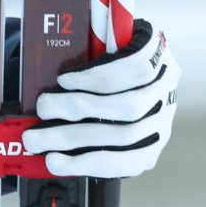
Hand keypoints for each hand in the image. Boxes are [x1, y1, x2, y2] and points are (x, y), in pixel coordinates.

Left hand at [22, 19, 179, 178]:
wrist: (131, 86)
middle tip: (42, 109)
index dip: (99, 75)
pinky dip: (87, 163)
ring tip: (39, 140)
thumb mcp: (104, 42)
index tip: (64, 80)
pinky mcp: (152, 149)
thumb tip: (49, 67)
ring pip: (124, 136)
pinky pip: (125, 163)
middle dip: (78, 108)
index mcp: (156, 54)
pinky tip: (58, 162)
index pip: (138, 66)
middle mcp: (166, 90)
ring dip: (74, 140)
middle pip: (128, 106)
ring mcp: (163, 122)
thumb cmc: (107, 62)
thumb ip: (89, 47)